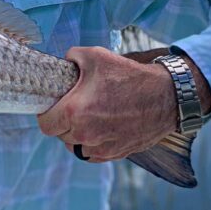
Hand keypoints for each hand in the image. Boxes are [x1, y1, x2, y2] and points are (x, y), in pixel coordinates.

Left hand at [36, 46, 177, 162]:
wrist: (165, 95)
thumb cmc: (128, 75)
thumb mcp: (94, 56)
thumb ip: (70, 59)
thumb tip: (62, 64)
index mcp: (75, 112)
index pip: (45, 124)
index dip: (46, 113)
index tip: (52, 105)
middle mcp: (86, 134)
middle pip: (60, 135)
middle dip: (62, 121)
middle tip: (72, 106)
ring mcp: (103, 147)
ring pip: (76, 146)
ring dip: (77, 134)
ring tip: (87, 116)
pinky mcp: (117, 154)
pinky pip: (93, 154)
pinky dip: (92, 144)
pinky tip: (100, 127)